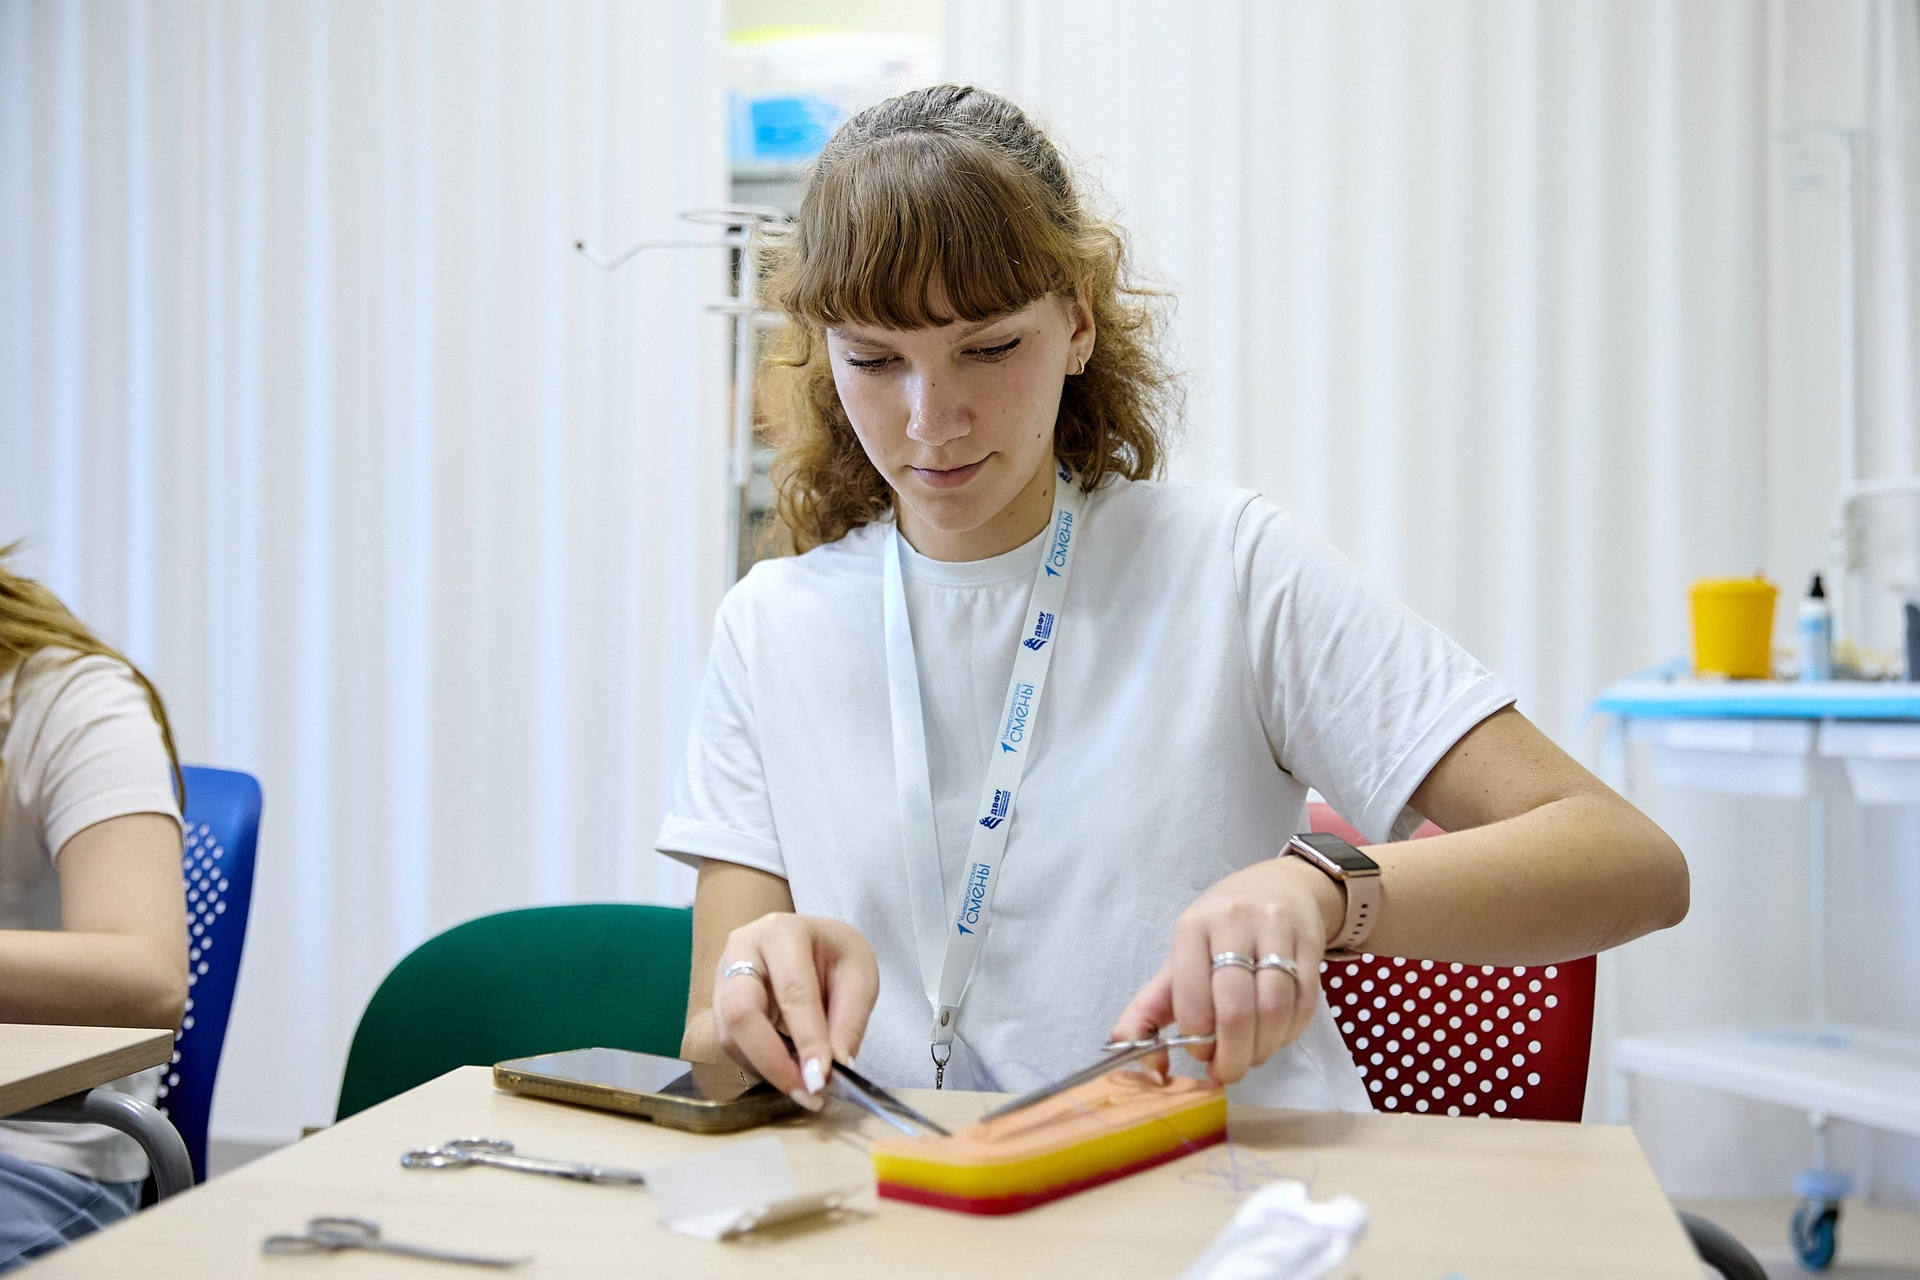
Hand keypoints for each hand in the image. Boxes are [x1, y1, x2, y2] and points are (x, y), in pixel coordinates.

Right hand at [710, 913, 878, 1109]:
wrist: (808, 942)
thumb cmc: (834, 954)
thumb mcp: (859, 976)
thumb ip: (848, 1022)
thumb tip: (835, 1068)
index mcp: (783, 932)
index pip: (793, 991)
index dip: (807, 1039)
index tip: (820, 1079)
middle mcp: (742, 950)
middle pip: (741, 1012)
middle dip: (771, 1061)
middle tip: (805, 1092)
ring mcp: (722, 976)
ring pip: (729, 1035)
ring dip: (765, 1069)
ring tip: (802, 1088)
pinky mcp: (718, 1003)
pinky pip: (731, 1044)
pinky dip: (759, 1066)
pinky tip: (786, 1073)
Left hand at [1112, 856, 1343, 1084]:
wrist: (1280, 886)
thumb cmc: (1221, 930)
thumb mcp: (1180, 958)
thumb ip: (1151, 1008)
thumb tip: (1143, 1063)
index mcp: (1192, 927)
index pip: (1193, 998)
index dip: (1197, 1040)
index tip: (1200, 1056)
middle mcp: (1234, 922)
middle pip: (1236, 1009)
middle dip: (1232, 1056)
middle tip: (1228, 1072)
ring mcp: (1276, 929)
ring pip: (1275, 1009)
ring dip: (1263, 1048)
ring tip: (1253, 1056)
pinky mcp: (1311, 940)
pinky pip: (1305, 1002)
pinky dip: (1289, 1032)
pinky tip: (1276, 1035)